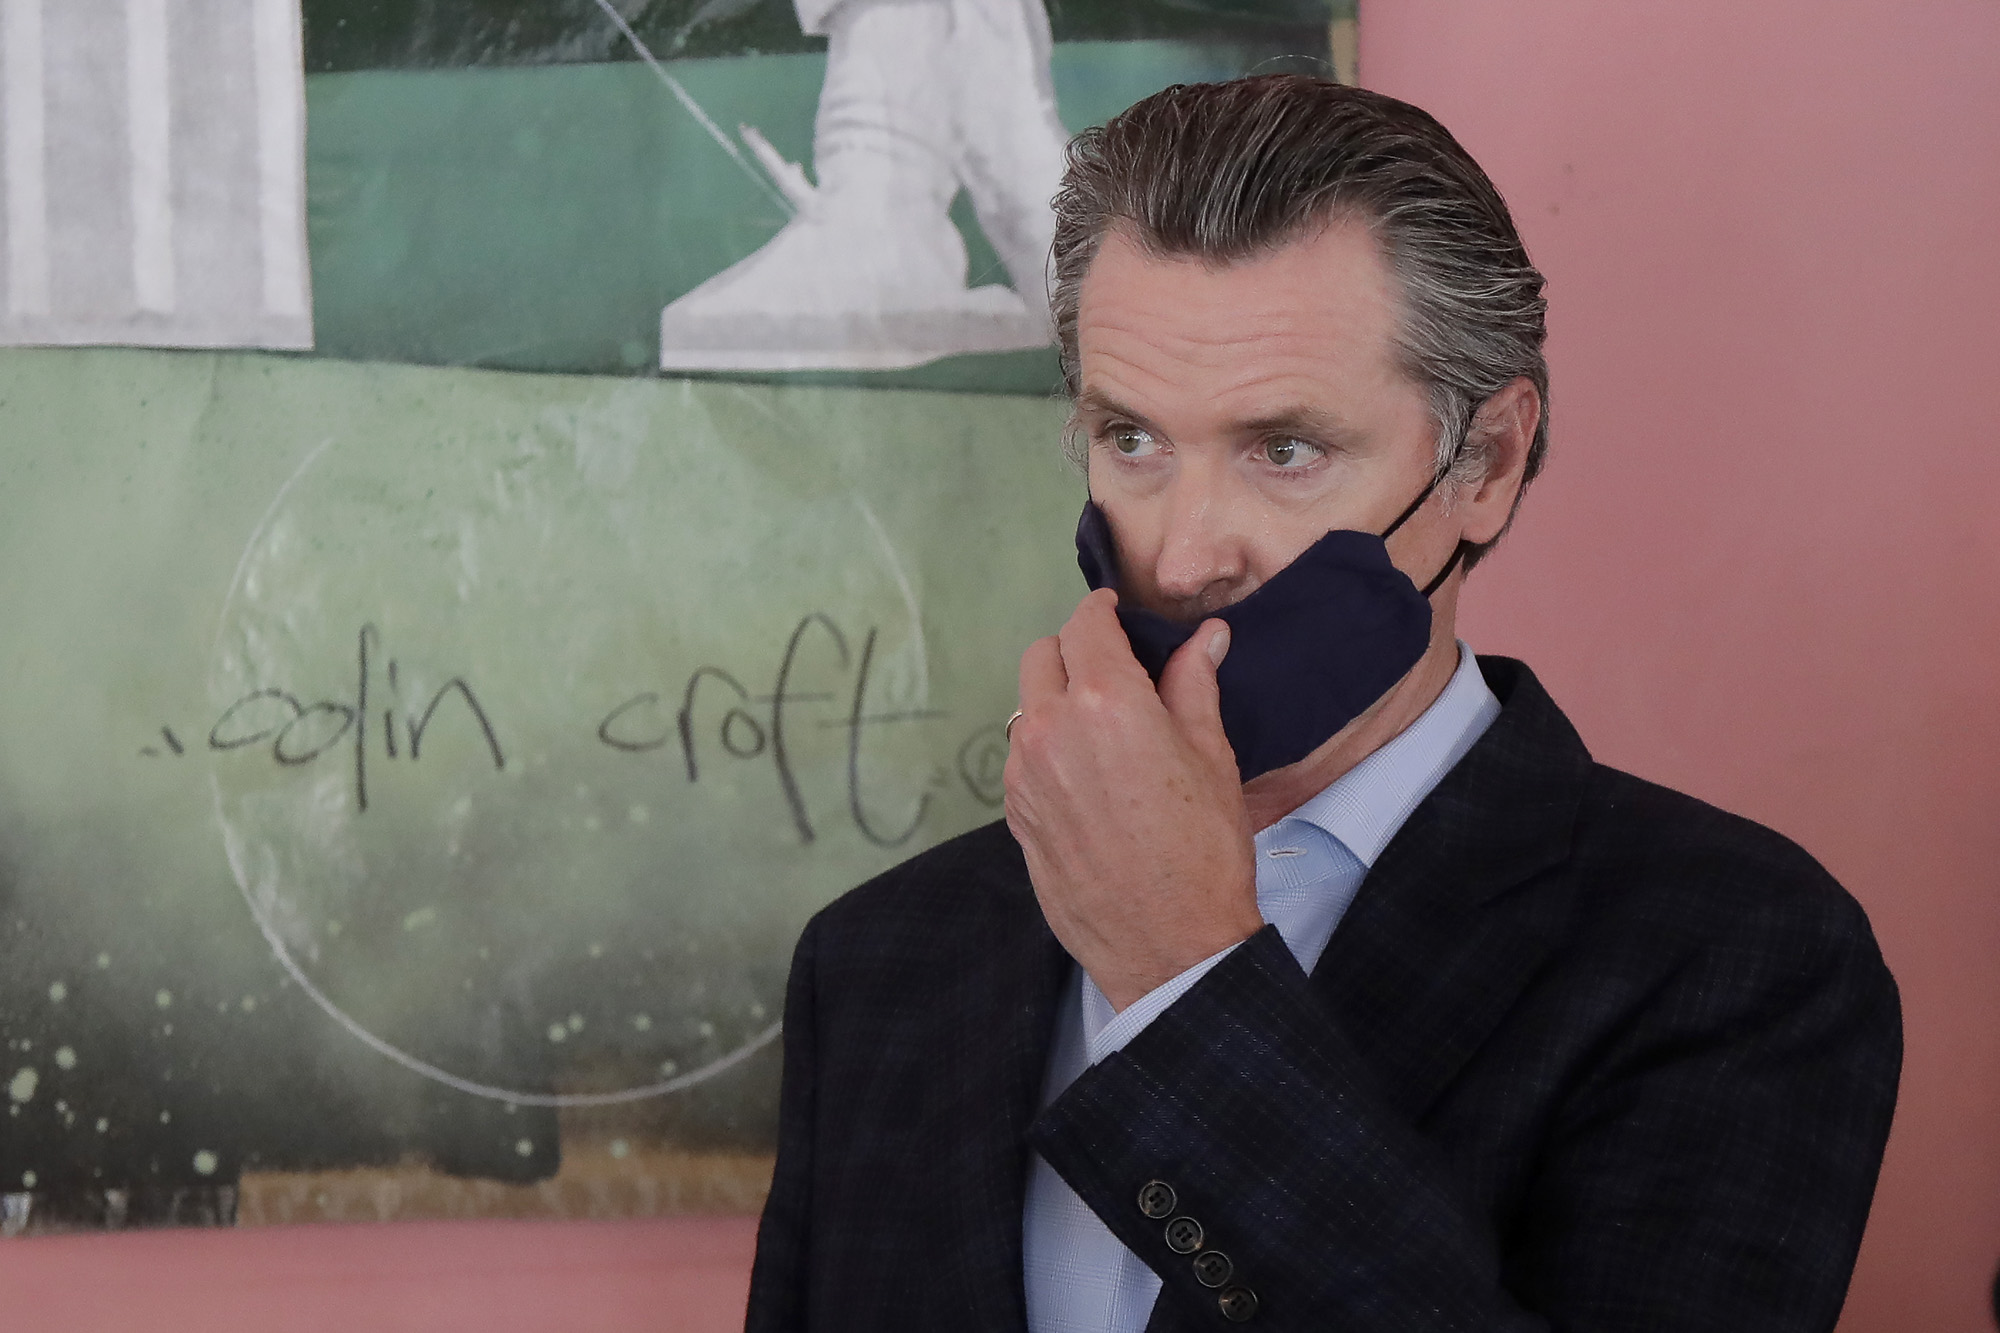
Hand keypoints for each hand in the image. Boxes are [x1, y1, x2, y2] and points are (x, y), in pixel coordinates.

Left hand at [1003, 589, 1262, 1011]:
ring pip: (1026, 708)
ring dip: (1056, 702)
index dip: (1102, 612)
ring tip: (1102, 729)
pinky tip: (1086, 776)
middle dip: (1074, 652)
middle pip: (1042, 657)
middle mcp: (1050, 729)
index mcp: (1104, 701)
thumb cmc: (1203, 850)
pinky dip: (1047, 748)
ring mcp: (1023, 774)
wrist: (1170, 945)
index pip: (1085, 625)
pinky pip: (1022, 758)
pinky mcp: (1014, 814)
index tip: (1116, 614)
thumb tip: (1205, 637)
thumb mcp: (1211, 756)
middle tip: (1114, 671)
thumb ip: (1195, 684)